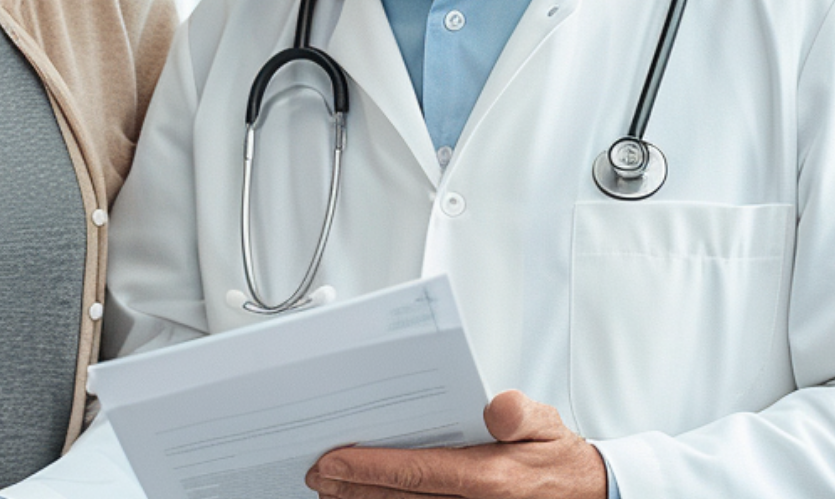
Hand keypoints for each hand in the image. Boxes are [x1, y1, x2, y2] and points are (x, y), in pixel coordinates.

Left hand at [304, 390, 606, 497]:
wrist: (584, 493)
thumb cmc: (555, 456)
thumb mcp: (546, 423)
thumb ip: (520, 413)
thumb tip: (494, 408)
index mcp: (490, 479)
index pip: (417, 472)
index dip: (369, 467)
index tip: (331, 461)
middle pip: (399, 497)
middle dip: (351, 487)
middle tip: (314, 474)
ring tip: (328, 489)